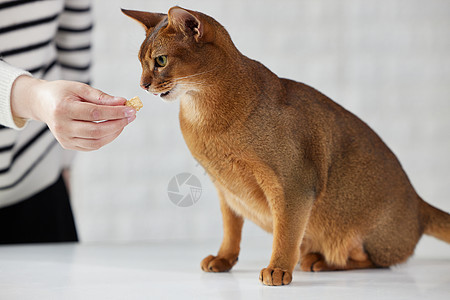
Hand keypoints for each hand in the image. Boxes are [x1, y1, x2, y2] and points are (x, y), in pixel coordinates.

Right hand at [11, 76, 135, 150]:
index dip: (115, 112)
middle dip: (118, 124)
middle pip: (96, 130)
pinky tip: (113, 128)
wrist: (41, 103)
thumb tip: (123, 103)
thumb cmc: (62, 92)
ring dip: (114, 132)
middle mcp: (61, 127)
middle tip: (131, 116)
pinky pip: (92, 146)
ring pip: (96, 141)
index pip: (95, 113)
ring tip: (124, 121)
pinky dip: (106, 138)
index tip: (131, 109)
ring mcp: (64, 139)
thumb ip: (101, 97)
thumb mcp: (80, 88)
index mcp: (63, 109)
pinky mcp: (67, 145)